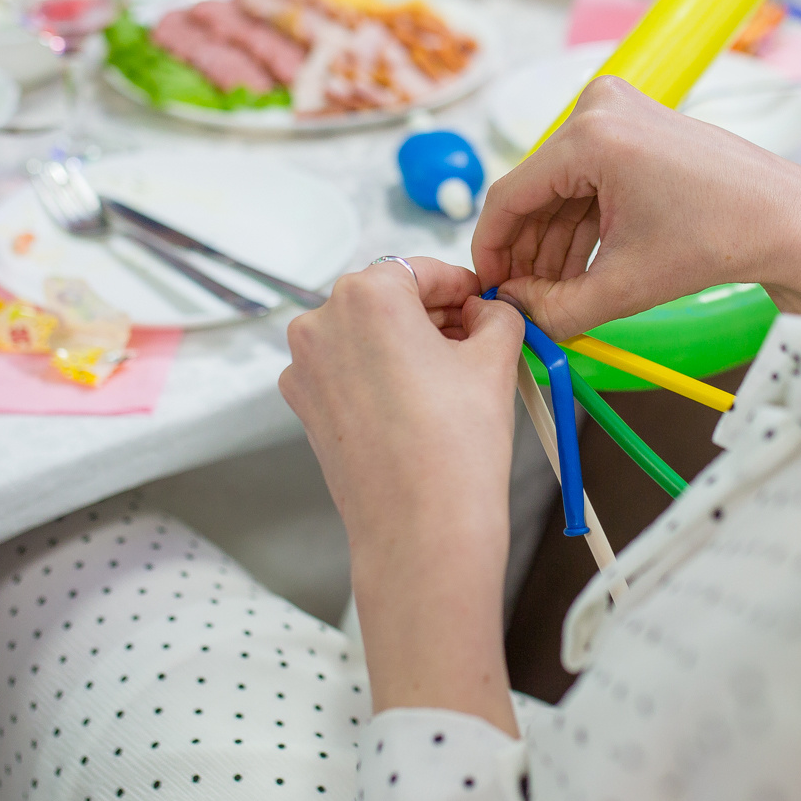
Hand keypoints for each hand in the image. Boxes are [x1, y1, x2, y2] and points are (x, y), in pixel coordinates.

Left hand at [279, 257, 522, 731]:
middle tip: (477, 340)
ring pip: (365, 335)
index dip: (461, 285)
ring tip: (453, 377)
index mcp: (367, 295)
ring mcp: (305, 366)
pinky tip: (418, 404)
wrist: (421, 531)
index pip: (421, 270)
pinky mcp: (304, 404)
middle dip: (433, 315)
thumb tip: (490, 309)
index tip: (484, 303)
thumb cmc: (458, 446)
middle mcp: (322, 321)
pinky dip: (379, 375)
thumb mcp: (494, 360)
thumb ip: (496, 315)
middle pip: (388, 299)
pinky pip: (347, 370)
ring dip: (406, 344)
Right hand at [473, 76, 800, 338]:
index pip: (510, 196)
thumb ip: (556, 308)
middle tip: (523, 299)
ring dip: (554, 241)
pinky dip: (582, 222)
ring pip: (562, 188)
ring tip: (554, 294)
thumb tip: (515, 311)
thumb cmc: (720, 241)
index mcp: (591, 136)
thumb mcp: (625, 286)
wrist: (789, 222)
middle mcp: (600, 108)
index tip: (488, 286)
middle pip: (536, 191)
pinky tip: (580, 268)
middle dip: (529, 251)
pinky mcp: (638, 124)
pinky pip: (589, 177)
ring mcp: (621, 111)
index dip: (492, 249)